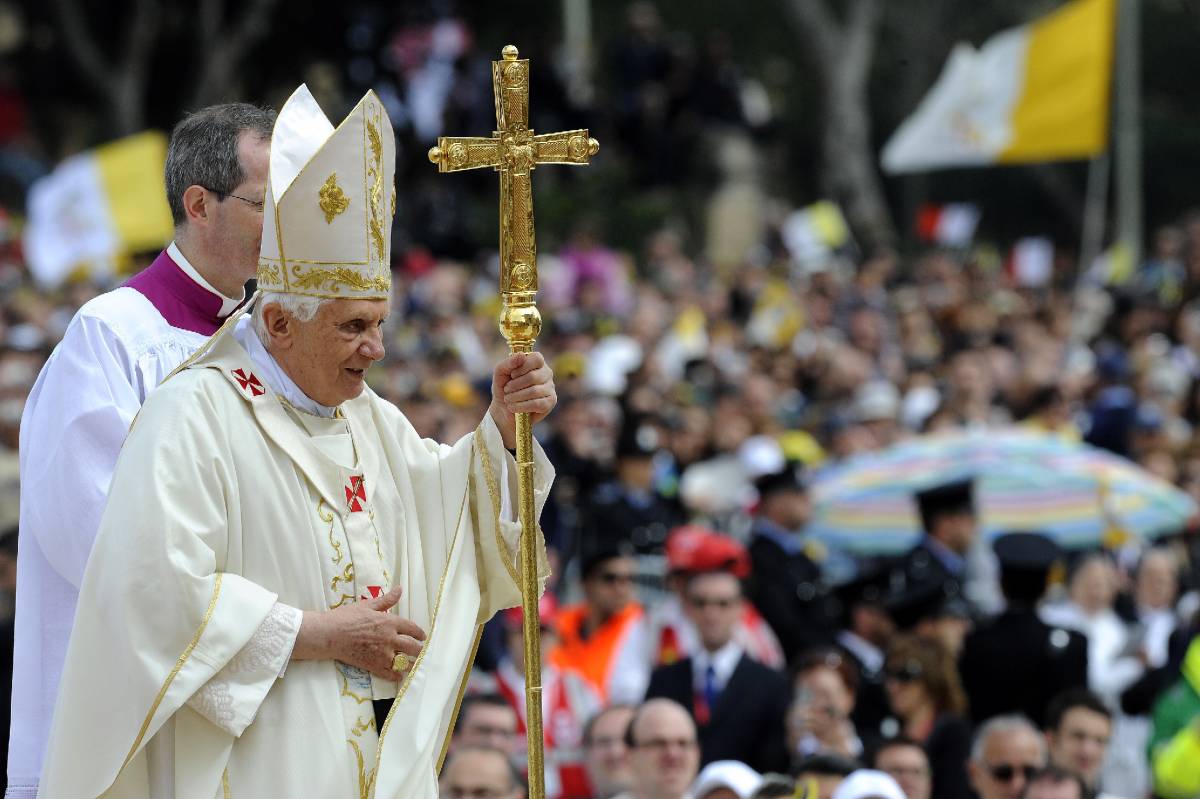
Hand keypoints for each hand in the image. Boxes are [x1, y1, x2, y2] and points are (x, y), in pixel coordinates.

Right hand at [294, 586, 425, 681]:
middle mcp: (390, 639)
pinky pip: (390, 674)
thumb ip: (386, 600)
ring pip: (404, 663)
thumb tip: (399, 589)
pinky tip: (399, 675)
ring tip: (415, 665)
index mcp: (390, 622)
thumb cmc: (346, 617)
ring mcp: (382, 654)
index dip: (420, 633)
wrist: (329, 635)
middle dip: (420, 650)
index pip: (412, 629)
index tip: (422, 637)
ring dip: (412, 664)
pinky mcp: (373, 666)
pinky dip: (396, 676)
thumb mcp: (367, 605)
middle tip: (423, 651)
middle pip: (413, 647)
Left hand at [489, 352, 556, 448]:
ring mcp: (550, 387)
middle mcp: (546, 373)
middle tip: (507, 390)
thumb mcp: (501, 373)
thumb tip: (521, 356)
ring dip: (516, 397)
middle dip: (515, 385)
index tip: (512, 375)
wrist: (504, 409)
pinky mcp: (551, 402)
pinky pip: (537, 404)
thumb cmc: (504, 387)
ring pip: (534, 391)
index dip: (522, 367)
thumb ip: (508, 362)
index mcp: (536, 362)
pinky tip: (513, 407)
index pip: (536, 358)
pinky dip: (521, 406)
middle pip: (533, 376)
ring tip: (508, 400)